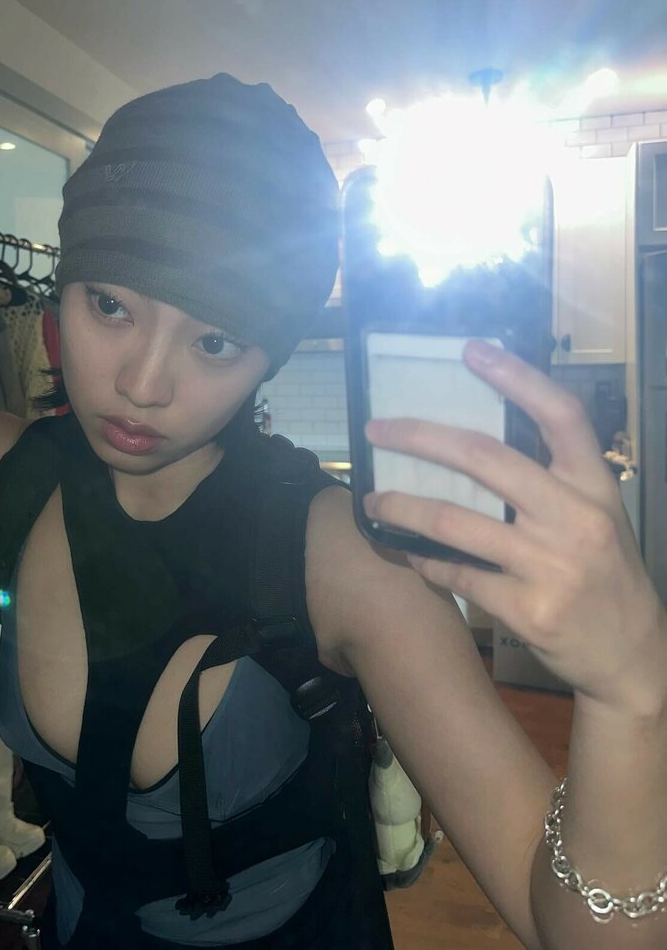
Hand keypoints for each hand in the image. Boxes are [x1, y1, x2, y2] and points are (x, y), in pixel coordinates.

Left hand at [364, 339, 666, 717]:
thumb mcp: (596, 515)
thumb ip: (551, 481)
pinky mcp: (528, 608)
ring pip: (454, 521)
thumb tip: (471, 447)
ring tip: (374, 500)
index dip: (517, 376)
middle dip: (421, 438)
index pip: (560, 414)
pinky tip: (409, 552)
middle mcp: (575, 517)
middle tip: (378, 430)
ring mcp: (550, 565)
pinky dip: (425, 560)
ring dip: (402, 507)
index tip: (471, 351)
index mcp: (594, 484)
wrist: (632, 655)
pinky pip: (457, 573)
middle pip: (486, 458)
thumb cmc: (605, 573)